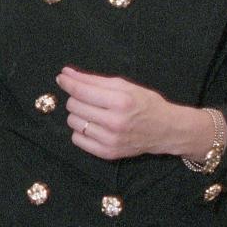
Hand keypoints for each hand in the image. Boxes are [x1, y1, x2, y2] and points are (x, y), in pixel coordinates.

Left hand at [55, 67, 210, 160]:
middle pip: (74, 106)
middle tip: (88, 98)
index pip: (81, 91)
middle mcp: (115, 122)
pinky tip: (94, 126)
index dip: (68, 82)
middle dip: (76, 98)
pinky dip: (81, 131)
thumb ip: (93, 80)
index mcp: (120, 101)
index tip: (61, 77)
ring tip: (93, 112)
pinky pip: (77, 139)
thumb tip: (66, 73)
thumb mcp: (124, 86)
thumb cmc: (145, 103)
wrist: (166, 130)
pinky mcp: (108, 153)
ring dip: (78, 115)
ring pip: (73, 122)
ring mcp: (110, 140)